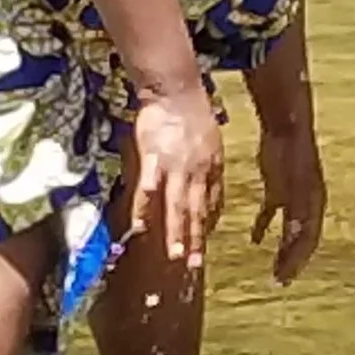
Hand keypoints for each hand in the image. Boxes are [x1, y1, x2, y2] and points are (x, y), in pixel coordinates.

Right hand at [130, 90, 224, 269]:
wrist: (176, 90)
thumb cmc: (192, 114)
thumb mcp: (213, 143)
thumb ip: (210, 168)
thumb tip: (209, 194)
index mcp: (211, 167)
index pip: (210, 202)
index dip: (206, 225)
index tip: (203, 246)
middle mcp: (198, 171)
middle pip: (196, 210)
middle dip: (195, 238)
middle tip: (195, 265)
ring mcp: (176, 166)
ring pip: (177, 205)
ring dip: (176, 232)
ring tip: (177, 256)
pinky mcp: (153, 158)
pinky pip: (149, 188)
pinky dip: (145, 208)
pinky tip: (140, 227)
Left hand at [252, 124, 327, 284]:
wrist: (285, 128)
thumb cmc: (290, 155)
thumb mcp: (291, 184)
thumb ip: (294, 208)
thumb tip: (297, 237)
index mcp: (313, 204)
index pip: (308, 239)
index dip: (297, 260)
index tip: (284, 279)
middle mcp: (307, 204)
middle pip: (302, 239)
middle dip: (292, 261)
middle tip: (280, 281)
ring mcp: (293, 197)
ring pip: (290, 230)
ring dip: (282, 249)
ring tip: (273, 269)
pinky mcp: (278, 188)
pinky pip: (273, 214)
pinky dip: (265, 227)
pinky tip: (255, 240)